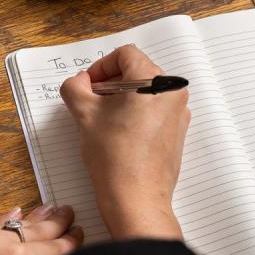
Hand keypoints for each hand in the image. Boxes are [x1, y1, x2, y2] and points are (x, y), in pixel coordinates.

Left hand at [0, 205, 83, 254]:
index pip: (53, 249)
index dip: (69, 241)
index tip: (78, 235)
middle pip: (35, 231)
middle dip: (55, 223)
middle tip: (69, 213)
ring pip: (11, 225)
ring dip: (32, 218)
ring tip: (49, 209)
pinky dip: (2, 220)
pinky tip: (14, 212)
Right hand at [60, 45, 189, 240]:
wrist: (135, 199)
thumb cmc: (113, 157)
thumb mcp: (84, 115)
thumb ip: (75, 88)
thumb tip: (78, 82)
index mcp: (155, 81)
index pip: (125, 55)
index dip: (101, 66)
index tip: (88, 85)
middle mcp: (173, 93)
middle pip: (137, 72)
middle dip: (110, 83)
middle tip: (91, 102)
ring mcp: (179, 114)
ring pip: (146, 92)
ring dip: (122, 99)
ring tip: (103, 120)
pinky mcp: (178, 132)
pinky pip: (155, 110)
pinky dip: (136, 113)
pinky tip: (119, 133)